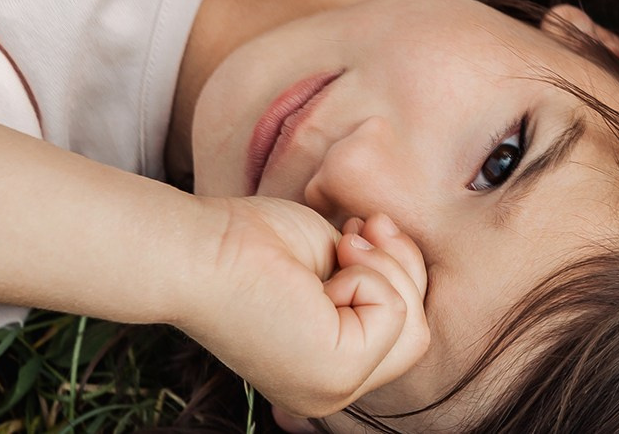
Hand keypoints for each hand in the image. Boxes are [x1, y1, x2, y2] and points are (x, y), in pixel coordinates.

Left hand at [181, 199, 429, 421]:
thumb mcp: (331, 265)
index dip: (396, 274)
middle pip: (416, 339)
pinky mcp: (335, 372)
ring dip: (386, 271)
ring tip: (343, 243)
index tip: (363, 228)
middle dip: (402, 268)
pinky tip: (326, 270)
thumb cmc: (252, 245)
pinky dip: (368, 276)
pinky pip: (393, 314)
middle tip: (360, 227)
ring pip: (414, 331)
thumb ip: (370, 280)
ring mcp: (331, 390)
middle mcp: (327, 391)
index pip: (399, 335)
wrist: (201, 250)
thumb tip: (404, 262)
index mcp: (322, 371)